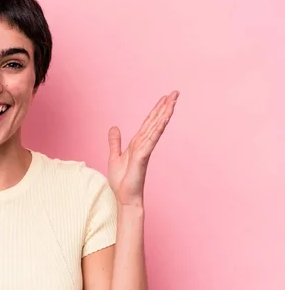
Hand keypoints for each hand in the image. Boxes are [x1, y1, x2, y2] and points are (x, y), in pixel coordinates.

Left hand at [107, 91, 178, 206]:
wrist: (124, 197)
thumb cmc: (122, 181)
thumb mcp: (114, 157)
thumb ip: (115, 142)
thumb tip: (114, 127)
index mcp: (138, 143)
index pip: (148, 123)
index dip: (156, 109)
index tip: (164, 97)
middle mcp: (144, 144)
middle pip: (155, 121)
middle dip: (165, 107)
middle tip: (175, 92)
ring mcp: (145, 150)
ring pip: (156, 128)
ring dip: (164, 114)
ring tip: (173, 101)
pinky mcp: (142, 157)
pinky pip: (150, 141)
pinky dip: (157, 130)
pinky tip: (163, 119)